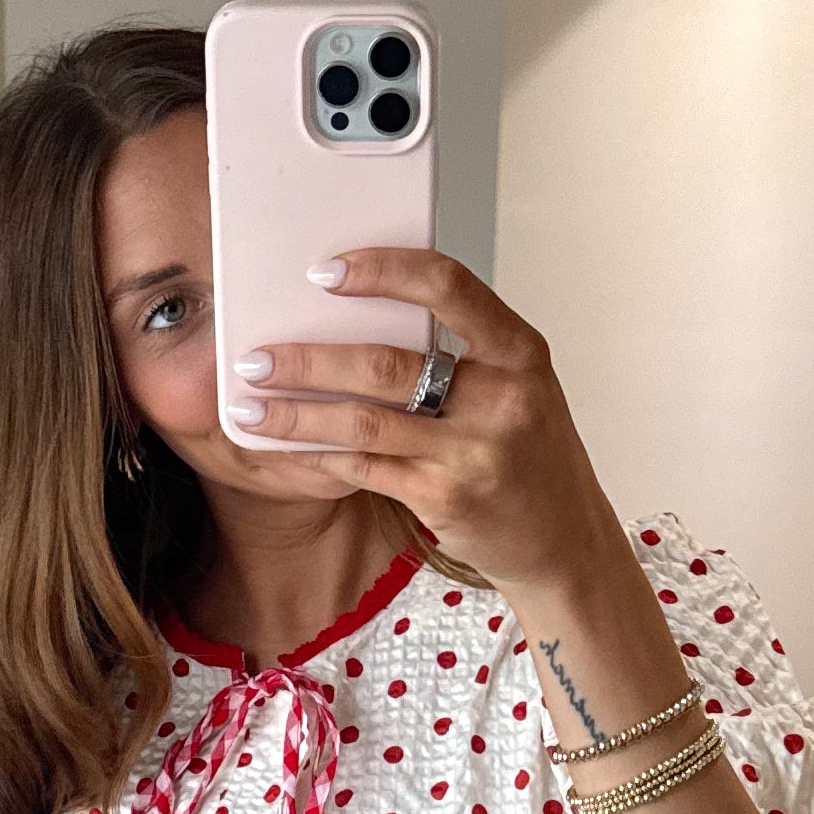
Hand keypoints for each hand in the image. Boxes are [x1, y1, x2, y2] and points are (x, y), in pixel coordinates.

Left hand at [226, 251, 635, 601]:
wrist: (563, 542)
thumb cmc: (530, 456)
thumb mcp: (517, 389)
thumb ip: (461, 353)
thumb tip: (362, 318)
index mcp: (520, 352)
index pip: (448, 286)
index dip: (383, 270)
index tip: (325, 272)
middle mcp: (502, 398)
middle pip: (386, 364)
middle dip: (308, 360)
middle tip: (255, 357)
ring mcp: (474, 453)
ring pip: (364, 422)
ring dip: (296, 413)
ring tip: (250, 406)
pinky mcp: (446, 499)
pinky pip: (367, 469)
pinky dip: (320, 455)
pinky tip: (288, 447)